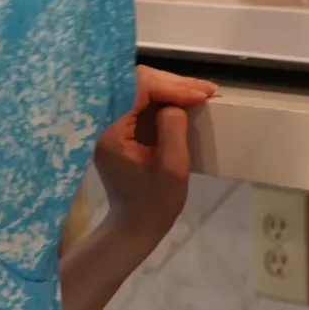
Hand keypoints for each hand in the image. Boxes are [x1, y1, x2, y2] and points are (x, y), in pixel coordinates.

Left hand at [94, 67, 215, 245]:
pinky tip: (185, 100)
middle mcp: (103, 122)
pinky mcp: (118, 128)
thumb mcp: (173, 167)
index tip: (200, 95)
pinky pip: (139, 103)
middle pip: (135, 83)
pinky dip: (163, 99)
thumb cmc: (155, 202)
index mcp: (110, 131)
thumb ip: (173, 130)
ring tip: (200, 93)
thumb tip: (174, 104)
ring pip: (138, 89)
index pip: (136, 88)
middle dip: (172, 83)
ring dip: (170, 88)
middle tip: (205, 91)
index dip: (171, 86)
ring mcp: (109, 124)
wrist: (135, 225)